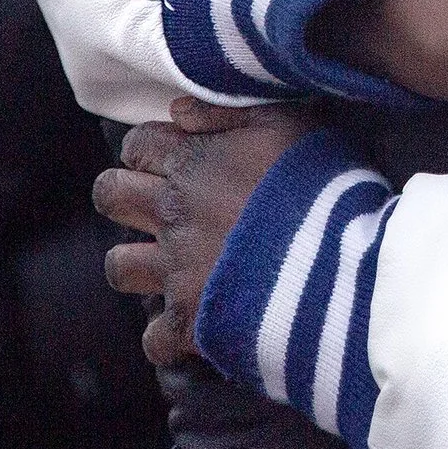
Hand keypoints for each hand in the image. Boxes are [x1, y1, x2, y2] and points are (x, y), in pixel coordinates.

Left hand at [95, 98, 313, 367]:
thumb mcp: (288, 121)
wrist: (337, 259)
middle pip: (111, 196)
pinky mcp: (190, 320)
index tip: (172, 158)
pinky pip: (154, 338)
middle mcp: (173, 214)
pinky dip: (169, 336)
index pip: (138, 146)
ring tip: (168, 265)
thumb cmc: (319, 183)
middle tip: (157, 205)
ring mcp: (176, 269)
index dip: (150, 150)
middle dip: (125, 196)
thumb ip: (228, 110)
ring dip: (138, 263)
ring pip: (119, 266)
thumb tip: (177, 110)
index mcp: (193, 163)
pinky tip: (193, 323)